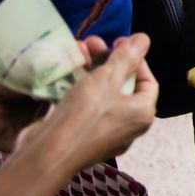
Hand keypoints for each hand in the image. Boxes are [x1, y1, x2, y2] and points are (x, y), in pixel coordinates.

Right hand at [16, 33, 157, 170]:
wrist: (47, 156)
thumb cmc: (84, 115)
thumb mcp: (106, 78)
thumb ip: (126, 57)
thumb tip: (144, 39)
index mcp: (142, 114)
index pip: (147, 80)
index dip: (136, 59)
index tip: (119, 43)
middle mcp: (128, 127)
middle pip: (123, 86)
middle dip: (108, 61)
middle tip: (94, 43)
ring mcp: (104, 135)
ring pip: (102, 95)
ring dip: (92, 71)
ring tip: (78, 51)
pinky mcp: (82, 137)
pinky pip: (87, 108)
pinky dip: (79, 89)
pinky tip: (66, 74)